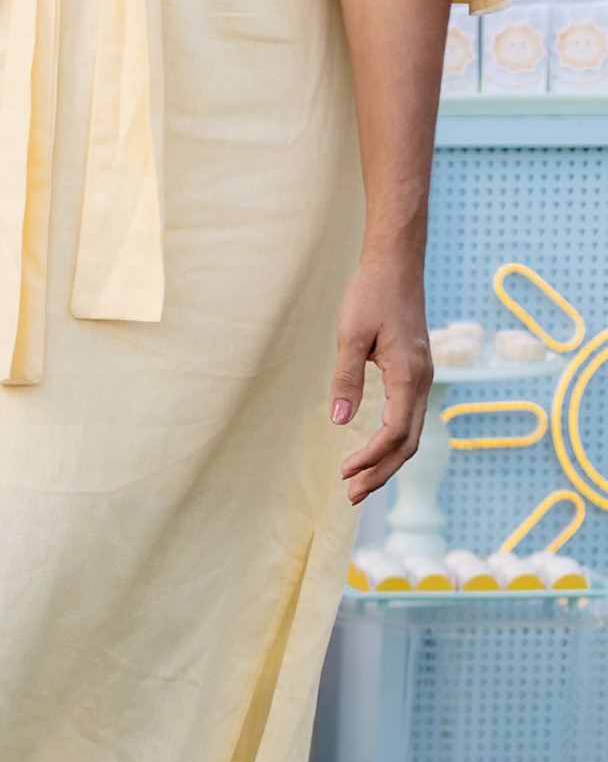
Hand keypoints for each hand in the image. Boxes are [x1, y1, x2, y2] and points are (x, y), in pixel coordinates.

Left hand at [330, 251, 432, 504]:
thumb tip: (340, 421)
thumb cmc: (371, 295)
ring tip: (359, 484)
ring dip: (386, 461)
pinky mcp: (414, 372)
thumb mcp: (350, 336)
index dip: (371, 457)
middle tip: (351, 497)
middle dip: (381, 471)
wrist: (395, 264)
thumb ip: (346, 379)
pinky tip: (372, 451)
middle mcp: (422, 379)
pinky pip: (408, 417)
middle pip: (408, 442)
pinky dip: (392, 442)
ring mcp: (421, 376)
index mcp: (409, 374)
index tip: (345, 475)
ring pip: (411, 432)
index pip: (395, 432)